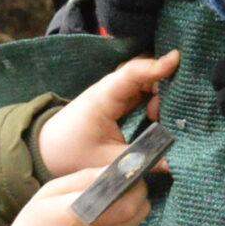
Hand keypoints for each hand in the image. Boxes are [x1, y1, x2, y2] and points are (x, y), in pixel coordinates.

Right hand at [0, 168, 152, 225]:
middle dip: (135, 197)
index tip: (129, 177)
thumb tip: (116, 169)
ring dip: (125, 217)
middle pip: (139, 211)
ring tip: (100, 217)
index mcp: (80, 216)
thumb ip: (85, 178)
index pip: (129, 199)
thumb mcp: (49, 193)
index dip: (134, 185)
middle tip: (120, 193)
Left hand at [39, 50, 179, 176]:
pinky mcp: (118, 101)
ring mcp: (114, 94)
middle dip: (163, 82)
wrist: (48, 150)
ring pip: (144, 82)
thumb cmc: (72, 154)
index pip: (131, 74)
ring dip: (160, 93)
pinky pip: (141, 91)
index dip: (154, 67)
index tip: (176, 60)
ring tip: (164, 115)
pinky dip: (154, 98)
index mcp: (103, 98)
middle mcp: (110, 90)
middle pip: (142, 73)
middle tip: (176, 104)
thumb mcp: (108, 161)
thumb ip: (141, 161)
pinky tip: (161, 114)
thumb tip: (174, 165)